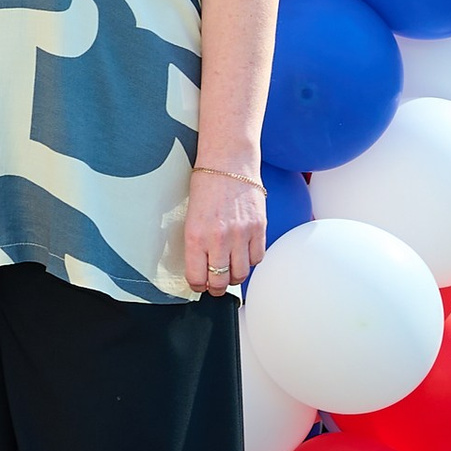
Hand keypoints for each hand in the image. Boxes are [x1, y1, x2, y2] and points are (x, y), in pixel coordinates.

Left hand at [184, 164, 266, 296]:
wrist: (228, 162)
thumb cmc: (206, 186)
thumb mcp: (191, 217)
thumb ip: (197, 243)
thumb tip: (201, 266)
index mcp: (196, 236)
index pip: (197, 277)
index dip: (197, 286)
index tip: (199, 285)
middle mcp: (219, 239)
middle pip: (220, 281)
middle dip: (216, 288)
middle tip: (214, 286)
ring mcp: (241, 235)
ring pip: (241, 274)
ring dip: (234, 277)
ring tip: (229, 272)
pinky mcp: (259, 229)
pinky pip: (257, 258)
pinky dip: (250, 261)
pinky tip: (243, 255)